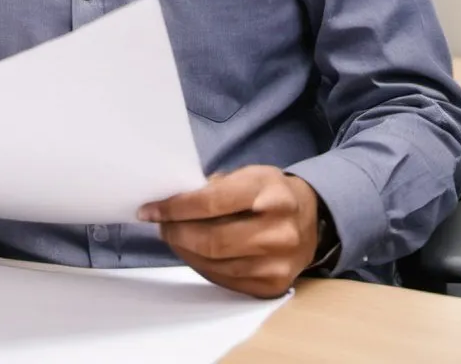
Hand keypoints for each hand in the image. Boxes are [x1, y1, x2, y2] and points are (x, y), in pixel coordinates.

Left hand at [138, 165, 321, 297]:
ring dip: (185, 251)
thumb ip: (213, 187)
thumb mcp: (247, 174)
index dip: (174, 208)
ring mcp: (279, 262)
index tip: (149, 210)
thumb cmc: (269, 192)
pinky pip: (226, 281)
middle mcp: (279, 230)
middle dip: (176, 233)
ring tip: (173, 237)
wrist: (311, 219)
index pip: (211, 202)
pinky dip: (202, 267)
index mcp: (269, 193)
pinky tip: (192, 253)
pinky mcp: (274, 285)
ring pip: (216, 264)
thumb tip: (172, 202)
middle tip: (160, 225)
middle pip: (212, 240)